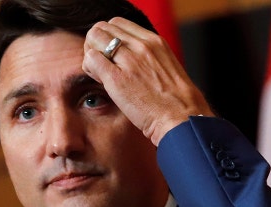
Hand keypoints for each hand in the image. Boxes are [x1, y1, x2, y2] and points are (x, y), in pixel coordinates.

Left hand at [82, 17, 213, 145]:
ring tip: (99, 72)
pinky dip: (89, 67)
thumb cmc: (175, 101)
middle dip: (96, 44)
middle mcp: (141, 46)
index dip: (108, 37)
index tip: (110, 54)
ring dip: (91, 54)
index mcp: (154, 41)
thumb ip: (148, 58)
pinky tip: (99, 80)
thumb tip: (128, 58)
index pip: (117, 23)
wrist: (181, 118)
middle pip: (103, 28)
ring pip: (94, 39)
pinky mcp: (117, 78)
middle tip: (101, 63)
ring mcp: (129, 61)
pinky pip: (91, 59)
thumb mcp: (165, 67)